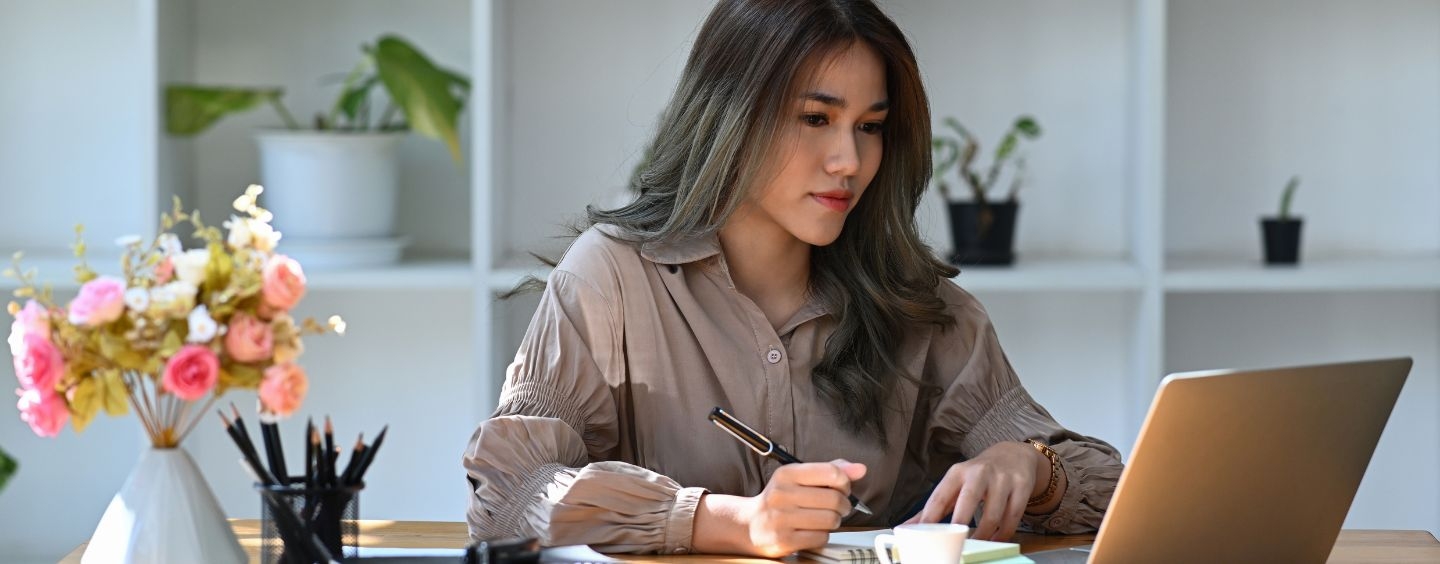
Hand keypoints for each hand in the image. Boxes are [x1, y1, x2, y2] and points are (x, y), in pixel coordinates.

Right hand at [692, 459, 866, 557]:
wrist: (749, 525)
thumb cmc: (780, 500)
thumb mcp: (799, 478)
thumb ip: (830, 470)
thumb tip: (860, 469)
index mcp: (787, 474)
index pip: (830, 472)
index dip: (845, 482)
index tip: (843, 487)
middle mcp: (782, 494)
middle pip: (834, 499)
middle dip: (843, 505)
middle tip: (838, 507)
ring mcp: (781, 518)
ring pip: (830, 520)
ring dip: (834, 521)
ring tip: (824, 519)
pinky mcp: (784, 540)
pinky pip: (821, 537)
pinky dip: (822, 535)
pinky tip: (812, 530)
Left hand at [905, 442, 1042, 541]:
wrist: (1013, 455)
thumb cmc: (978, 476)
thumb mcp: (955, 484)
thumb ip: (935, 507)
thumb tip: (906, 528)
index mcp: (957, 473)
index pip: (940, 496)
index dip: (930, 517)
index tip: (922, 535)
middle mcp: (979, 473)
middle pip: (968, 501)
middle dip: (960, 524)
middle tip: (954, 544)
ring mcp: (1002, 479)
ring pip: (993, 514)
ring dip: (984, 535)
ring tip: (976, 547)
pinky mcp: (1021, 486)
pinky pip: (1013, 516)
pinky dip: (1004, 533)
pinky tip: (996, 540)